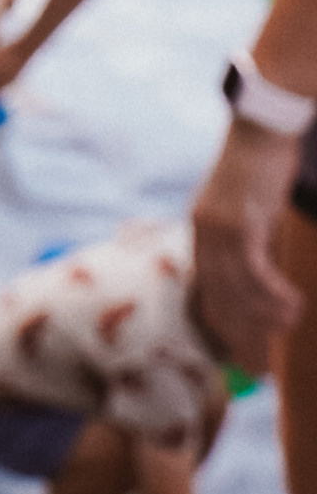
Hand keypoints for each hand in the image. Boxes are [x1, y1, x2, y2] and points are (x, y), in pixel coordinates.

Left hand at [192, 118, 303, 369]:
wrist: (261, 127)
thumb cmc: (260, 168)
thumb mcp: (247, 209)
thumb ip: (247, 242)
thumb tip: (261, 281)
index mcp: (200, 232)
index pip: (205, 290)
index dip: (220, 324)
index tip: (235, 354)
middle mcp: (203, 234)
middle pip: (219, 297)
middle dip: (240, 333)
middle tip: (261, 365)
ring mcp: (219, 230)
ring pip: (238, 289)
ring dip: (265, 314)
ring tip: (290, 324)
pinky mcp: (241, 223)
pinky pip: (254, 272)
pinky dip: (273, 292)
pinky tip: (292, 303)